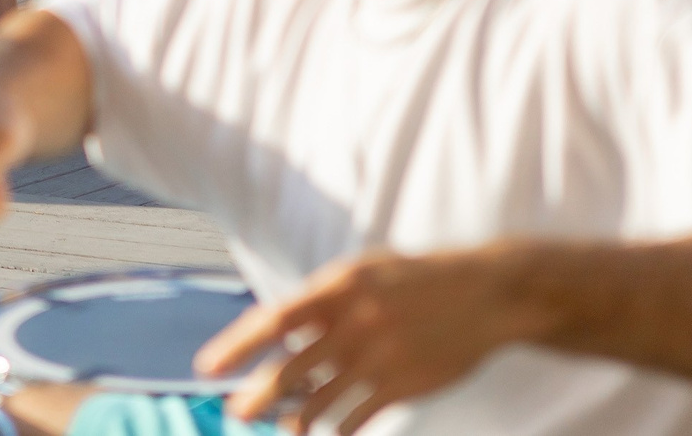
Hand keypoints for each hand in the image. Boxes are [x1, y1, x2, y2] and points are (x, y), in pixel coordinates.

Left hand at [200, 247, 535, 433]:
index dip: (236, 346)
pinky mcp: (400, 385)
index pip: (274, 320)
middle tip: (234, 412)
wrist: (484, 295)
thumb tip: (283, 327)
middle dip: (256, 395)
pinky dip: (337, 428)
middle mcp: (352, 323)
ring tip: (282, 428)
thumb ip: (325, 299)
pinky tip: (328, 433)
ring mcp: (377, 358)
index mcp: (338, 287)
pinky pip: (355, 417)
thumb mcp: (366, 271)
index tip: (207, 366)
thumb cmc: (416, 280)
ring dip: (293, 419)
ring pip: (319, 400)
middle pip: (290, 370)